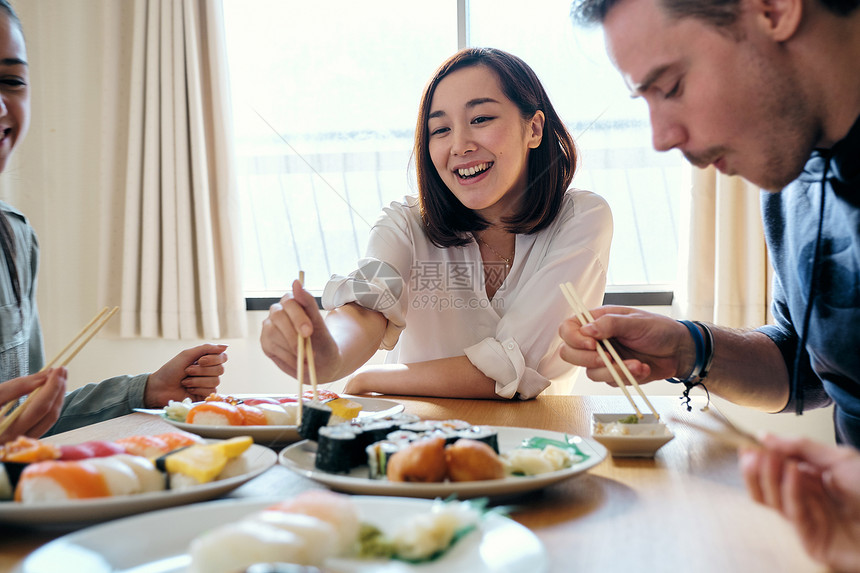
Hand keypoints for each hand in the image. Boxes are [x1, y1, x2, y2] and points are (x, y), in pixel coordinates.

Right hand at [0, 368, 66, 442]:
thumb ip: (17, 387)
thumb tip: (45, 376)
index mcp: (4, 431)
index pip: (39, 408)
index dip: (52, 387)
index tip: (57, 369)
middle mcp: (15, 441)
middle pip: (49, 414)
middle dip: (58, 390)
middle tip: (62, 370)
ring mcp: (21, 441)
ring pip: (50, 420)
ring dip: (57, 397)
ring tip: (59, 377)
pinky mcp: (24, 438)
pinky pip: (44, 421)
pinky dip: (50, 405)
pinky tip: (50, 390)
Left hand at [143, 344, 227, 406]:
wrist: (160, 387)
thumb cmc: (171, 370)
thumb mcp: (187, 355)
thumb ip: (206, 348)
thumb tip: (226, 346)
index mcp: (207, 360)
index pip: (223, 357)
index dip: (214, 359)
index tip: (200, 360)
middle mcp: (210, 371)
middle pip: (220, 369)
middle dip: (201, 370)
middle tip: (187, 371)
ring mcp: (208, 384)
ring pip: (215, 381)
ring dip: (197, 380)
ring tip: (185, 381)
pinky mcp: (205, 395)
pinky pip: (211, 391)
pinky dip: (197, 388)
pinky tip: (188, 388)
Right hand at [260, 280, 342, 382]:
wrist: (321, 361)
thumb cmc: (322, 340)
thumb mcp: (319, 323)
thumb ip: (308, 302)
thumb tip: (296, 282)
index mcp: (292, 301)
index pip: (290, 302)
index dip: (298, 317)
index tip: (309, 332)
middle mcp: (277, 311)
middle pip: (279, 316)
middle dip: (293, 334)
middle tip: (306, 350)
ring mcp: (269, 326)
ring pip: (272, 332)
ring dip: (291, 347)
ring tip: (306, 358)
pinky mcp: (265, 342)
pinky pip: (271, 347)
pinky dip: (286, 357)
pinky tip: (297, 361)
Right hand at [558, 305, 692, 384]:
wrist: (679, 350)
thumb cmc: (659, 329)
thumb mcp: (636, 322)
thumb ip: (610, 324)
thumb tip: (587, 330)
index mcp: (597, 321)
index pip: (568, 328)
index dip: (573, 338)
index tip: (592, 344)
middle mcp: (596, 340)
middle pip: (569, 353)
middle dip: (587, 359)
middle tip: (607, 358)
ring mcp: (604, 359)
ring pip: (589, 372)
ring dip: (613, 371)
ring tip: (636, 364)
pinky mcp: (615, 374)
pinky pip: (609, 381)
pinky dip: (626, 376)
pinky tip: (642, 368)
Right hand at [740, 435, 859, 571]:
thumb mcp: (839, 458)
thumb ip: (800, 447)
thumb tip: (764, 435)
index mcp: (810, 480)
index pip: (774, 469)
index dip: (759, 457)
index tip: (748, 444)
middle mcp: (804, 499)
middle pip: (767, 487)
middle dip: (757, 469)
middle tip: (750, 453)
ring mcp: (806, 519)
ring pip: (773, 500)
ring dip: (768, 477)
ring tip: (768, 458)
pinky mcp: (810, 539)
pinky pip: (793, 512)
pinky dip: (789, 490)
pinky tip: (792, 471)